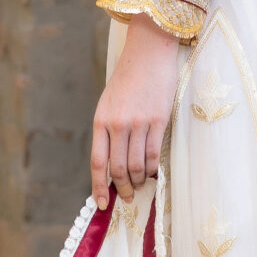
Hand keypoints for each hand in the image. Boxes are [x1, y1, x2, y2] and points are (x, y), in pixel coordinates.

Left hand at [91, 16, 183, 209]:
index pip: (98, 162)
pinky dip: (152, 169)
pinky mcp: (158, 120)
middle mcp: (117, 124)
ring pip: (136, 165)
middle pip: (118, 169)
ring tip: (140, 185)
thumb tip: (112, 163)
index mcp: (100, 120)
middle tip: (128, 198)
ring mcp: (138, 123)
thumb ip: (108, 130)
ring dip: (138, 181)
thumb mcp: (108, 103)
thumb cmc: (128, 79)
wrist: (148, 53)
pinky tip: (152, 173)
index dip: (99, 186)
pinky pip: (153, 154)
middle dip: (122, 189)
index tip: (102, 203)